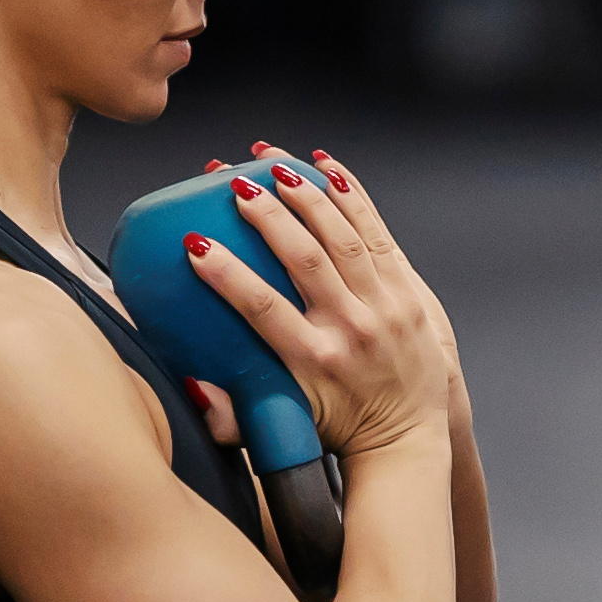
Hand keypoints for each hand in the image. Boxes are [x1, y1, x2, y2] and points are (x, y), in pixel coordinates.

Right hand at [180, 150, 462, 462]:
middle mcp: (351, 329)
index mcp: (314, 361)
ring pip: (344, 237)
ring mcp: (384, 307)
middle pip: (306, 258)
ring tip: (275, 165)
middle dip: (268, 216)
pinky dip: (353, 197)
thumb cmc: (339, 426)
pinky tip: (327, 168)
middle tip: (236, 186)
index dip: (227, 274)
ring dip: (308, 196)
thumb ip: (232, 416)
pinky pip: (377, 233)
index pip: (263, 308)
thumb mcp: (284, 424)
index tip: (196, 244)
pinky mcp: (406, 292)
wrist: (407, 436)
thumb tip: (194, 390)